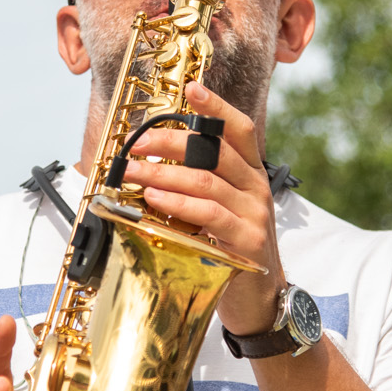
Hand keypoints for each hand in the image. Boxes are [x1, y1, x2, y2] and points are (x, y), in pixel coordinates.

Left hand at [122, 81, 283, 335]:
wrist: (259, 301)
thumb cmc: (231, 250)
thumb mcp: (219, 210)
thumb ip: (198, 186)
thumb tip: (152, 164)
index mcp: (251, 174)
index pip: (238, 130)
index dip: (216, 107)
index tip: (191, 89)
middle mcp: (257, 187)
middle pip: (214, 151)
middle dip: (171, 142)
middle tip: (137, 143)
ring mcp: (255, 213)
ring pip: (206, 181)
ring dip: (163, 174)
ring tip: (133, 172)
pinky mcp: (248, 240)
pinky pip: (209, 214)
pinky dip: (178, 204)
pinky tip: (154, 199)